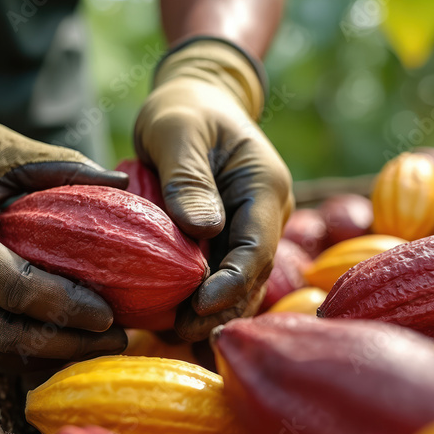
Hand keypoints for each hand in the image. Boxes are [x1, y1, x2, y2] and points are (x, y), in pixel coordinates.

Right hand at [0, 87, 128, 370]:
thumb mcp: (2, 148)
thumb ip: (62, 168)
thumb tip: (122, 183)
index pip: (19, 293)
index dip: (68, 309)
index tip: (110, 314)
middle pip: (10, 337)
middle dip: (69, 345)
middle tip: (118, 338)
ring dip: (49, 357)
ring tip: (97, 346)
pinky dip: (21, 355)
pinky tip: (60, 345)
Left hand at [134, 40, 293, 340]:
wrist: (196, 99)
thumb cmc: (182, 110)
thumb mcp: (176, 131)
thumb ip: (188, 177)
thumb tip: (202, 229)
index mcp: (264, 188)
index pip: (255, 249)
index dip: (230, 285)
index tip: (196, 308)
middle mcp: (267, 216)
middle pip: (250, 278)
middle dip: (216, 311)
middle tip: (174, 333)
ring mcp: (250, 231)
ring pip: (237, 286)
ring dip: (207, 313)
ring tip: (167, 333)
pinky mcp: (229, 240)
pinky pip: (219, 278)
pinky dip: (197, 301)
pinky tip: (167, 319)